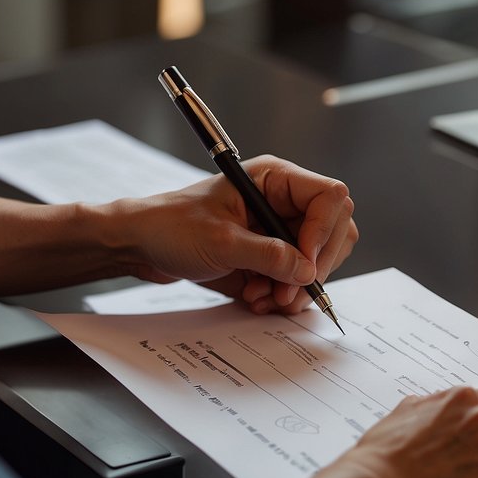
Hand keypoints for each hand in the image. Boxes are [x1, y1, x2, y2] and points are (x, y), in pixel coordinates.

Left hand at [107, 155, 357, 313]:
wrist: (142, 245)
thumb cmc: (171, 226)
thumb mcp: (220, 242)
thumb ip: (268, 256)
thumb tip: (307, 272)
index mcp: (275, 180)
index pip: (329, 197)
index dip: (323, 231)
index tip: (303, 263)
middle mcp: (284, 202)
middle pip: (335, 231)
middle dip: (315, 267)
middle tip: (288, 293)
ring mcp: (280, 229)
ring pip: (320, 260)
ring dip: (297, 287)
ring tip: (262, 298)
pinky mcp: (272, 255)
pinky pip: (298, 278)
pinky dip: (284, 294)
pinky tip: (256, 298)